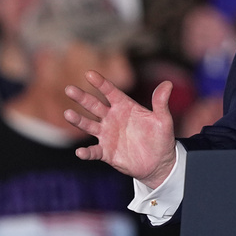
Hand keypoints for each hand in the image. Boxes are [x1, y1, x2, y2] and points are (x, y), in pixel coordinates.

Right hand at [64, 70, 177, 188]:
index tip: (90, 74)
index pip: (111, 92)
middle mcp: (112, 118)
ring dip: (78, 120)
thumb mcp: (163, 120)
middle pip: (94, 106)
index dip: (101, 83)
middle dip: (82, 98)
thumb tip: (168, 83)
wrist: (159, 162)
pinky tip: (80, 152)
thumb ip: (161, 103)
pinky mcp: (106, 152)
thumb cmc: (161, 138)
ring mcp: (107, 135)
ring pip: (89, 125)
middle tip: (69, 89)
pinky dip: (86, 152)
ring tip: (67, 114)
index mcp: (125, 107)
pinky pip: (94, 151)